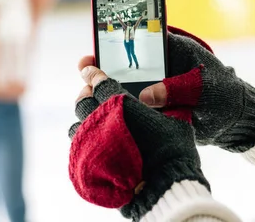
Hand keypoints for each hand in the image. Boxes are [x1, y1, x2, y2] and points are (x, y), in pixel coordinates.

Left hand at [69, 67, 208, 220]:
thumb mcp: (177, 120)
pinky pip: (78, 143)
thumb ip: (165, 104)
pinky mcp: (90, 160)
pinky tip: (91, 135)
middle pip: (85, 101)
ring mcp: (94, 142)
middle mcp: (104, 120)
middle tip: (90, 89)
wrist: (165, 185)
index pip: (101, 83)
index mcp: (123, 104)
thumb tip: (155, 97)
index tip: (88, 68)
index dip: (93, 73)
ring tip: (91, 113)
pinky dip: (82, 135)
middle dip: (86, 92)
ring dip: (84, 114)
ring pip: (78, 122)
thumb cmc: (174, 150)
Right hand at [77, 27, 254, 152]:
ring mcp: (151, 87)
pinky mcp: (151, 108)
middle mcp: (156, 66)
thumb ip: (176, 88)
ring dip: (104, 91)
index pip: (137, 39)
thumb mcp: (204, 88)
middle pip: (122, 63)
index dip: (113, 42)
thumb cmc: (224, 95)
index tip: (94, 52)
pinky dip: (116, 109)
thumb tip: (146, 96)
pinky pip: (129, 106)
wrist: (235, 122)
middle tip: (84, 75)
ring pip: (121, 85)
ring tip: (86, 98)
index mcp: (170, 49)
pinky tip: (99, 116)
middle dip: (101, 68)